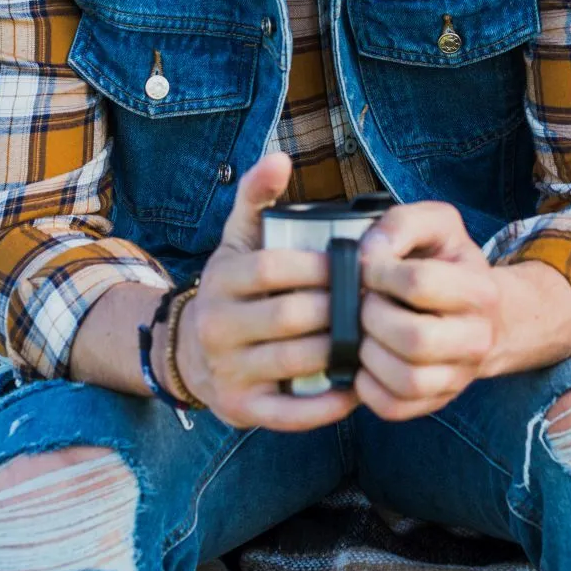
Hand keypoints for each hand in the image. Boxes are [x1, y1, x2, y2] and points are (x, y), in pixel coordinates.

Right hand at [172, 153, 359, 430]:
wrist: (192, 351)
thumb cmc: (234, 287)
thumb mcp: (238, 239)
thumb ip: (258, 196)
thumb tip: (280, 158)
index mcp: (221, 280)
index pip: (273, 268)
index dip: (318, 266)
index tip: (356, 264)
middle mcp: (217, 327)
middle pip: (289, 316)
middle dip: (339, 308)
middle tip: (379, 302)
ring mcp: (228, 372)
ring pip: (296, 360)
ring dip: (342, 349)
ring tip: (378, 337)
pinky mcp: (242, 410)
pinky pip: (290, 412)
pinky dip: (328, 402)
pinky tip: (357, 385)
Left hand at [355, 202, 500, 421]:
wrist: (481, 314)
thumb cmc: (449, 265)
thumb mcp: (436, 226)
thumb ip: (402, 223)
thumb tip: (369, 251)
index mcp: (480, 291)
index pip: (420, 283)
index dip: (380, 272)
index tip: (369, 268)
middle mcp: (477, 339)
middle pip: (415, 339)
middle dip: (373, 317)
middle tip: (365, 303)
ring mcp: (458, 376)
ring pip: (407, 380)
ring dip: (369, 354)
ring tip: (365, 333)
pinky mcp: (435, 401)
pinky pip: (394, 407)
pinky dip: (367, 388)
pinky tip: (365, 361)